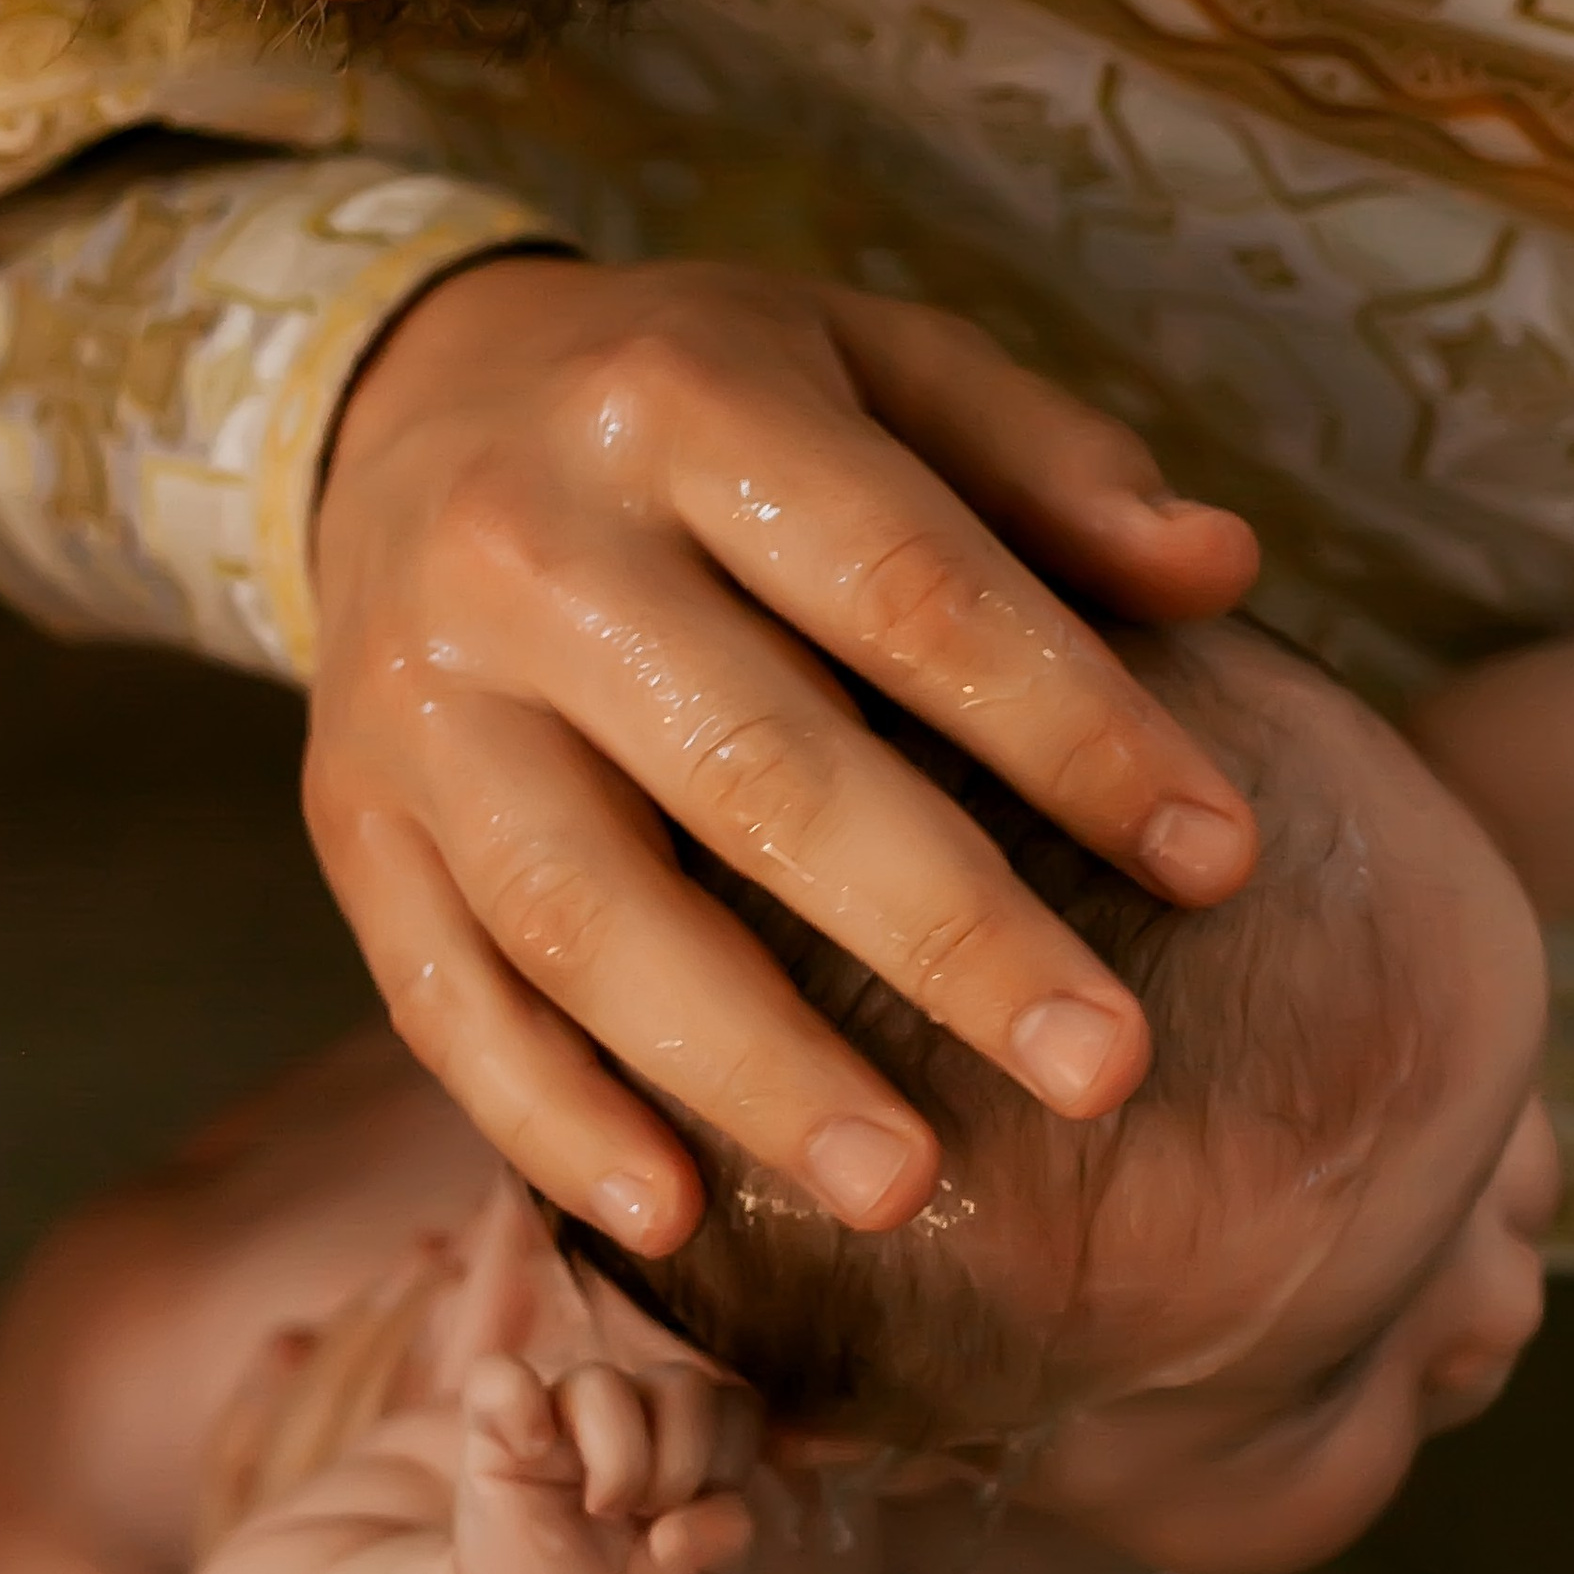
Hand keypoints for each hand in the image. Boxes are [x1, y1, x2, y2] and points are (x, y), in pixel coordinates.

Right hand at [309, 256, 1259, 1251]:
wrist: (402, 397)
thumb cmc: (702, 403)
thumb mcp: (871, 359)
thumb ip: (1046, 465)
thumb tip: (1222, 568)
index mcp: (687, 404)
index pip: (907, 584)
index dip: (1070, 727)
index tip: (1218, 858)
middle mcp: (530, 549)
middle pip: (753, 768)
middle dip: (944, 934)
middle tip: (1105, 1069)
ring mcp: (421, 699)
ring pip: (582, 912)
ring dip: (746, 1067)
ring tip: (904, 1190)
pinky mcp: (351, 823)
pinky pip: (440, 995)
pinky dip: (546, 1118)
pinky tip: (673, 1214)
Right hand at [453, 1350, 756, 1573]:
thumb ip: (720, 1546)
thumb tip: (697, 1525)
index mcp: (692, 1432)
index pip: (737, 1407)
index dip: (730, 1466)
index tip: (694, 1524)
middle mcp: (632, 1408)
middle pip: (682, 1384)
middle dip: (682, 1462)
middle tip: (649, 1516)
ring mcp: (563, 1412)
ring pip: (599, 1383)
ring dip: (618, 1456)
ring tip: (603, 1508)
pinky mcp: (496, 1429)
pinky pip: (498, 1379)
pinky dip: (517, 1403)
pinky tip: (532, 1450)